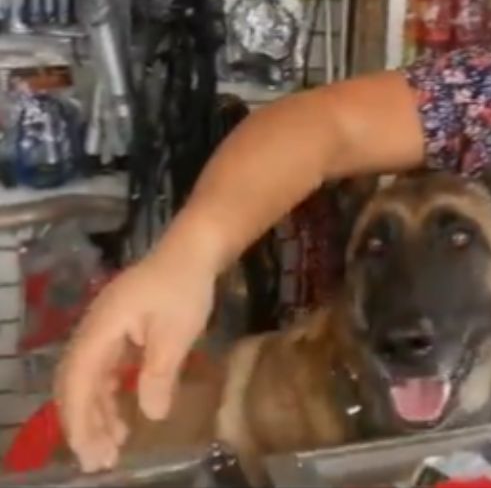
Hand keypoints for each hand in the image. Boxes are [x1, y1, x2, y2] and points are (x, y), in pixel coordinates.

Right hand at [54, 254, 214, 471]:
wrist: (193, 251)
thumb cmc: (184, 288)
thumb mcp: (176, 333)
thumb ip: (160, 373)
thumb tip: (152, 414)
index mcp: (100, 329)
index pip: (79, 381)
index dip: (81, 419)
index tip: (89, 449)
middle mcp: (93, 330)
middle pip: (77, 384)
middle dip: (86, 423)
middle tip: (100, 460)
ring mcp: (104, 330)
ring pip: (90, 379)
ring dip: (98, 412)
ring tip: (114, 445)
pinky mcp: (119, 331)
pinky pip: (105, 369)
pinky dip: (110, 395)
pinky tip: (124, 415)